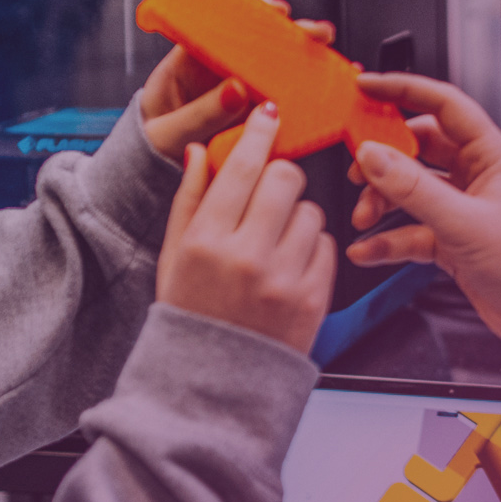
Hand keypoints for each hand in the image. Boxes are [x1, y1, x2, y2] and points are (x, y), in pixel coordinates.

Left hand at [137, 0, 332, 164]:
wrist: (150, 173)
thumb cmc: (150, 145)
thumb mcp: (164, 134)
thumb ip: (198, 115)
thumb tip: (236, 90)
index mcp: (186, 61)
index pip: (219, 24)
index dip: (250, 11)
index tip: (275, 9)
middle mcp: (216, 70)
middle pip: (256, 41)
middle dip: (290, 32)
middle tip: (316, 33)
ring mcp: (237, 91)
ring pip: (274, 67)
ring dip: (303, 60)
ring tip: (328, 57)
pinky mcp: (251, 115)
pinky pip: (279, 100)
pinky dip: (303, 95)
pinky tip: (325, 91)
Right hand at [156, 103, 332, 354]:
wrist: (212, 385)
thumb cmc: (190, 316)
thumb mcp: (173, 255)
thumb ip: (189, 198)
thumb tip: (200, 151)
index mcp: (206, 241)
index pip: (242, 166)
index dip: (259, 133)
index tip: (268, 116)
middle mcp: (246, 257)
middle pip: (285, 178)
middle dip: (280, 176)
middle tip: (270, 190)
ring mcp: (284, 280)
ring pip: (310, 211)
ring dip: (296, 216)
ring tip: (274, 242)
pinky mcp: (313, 300)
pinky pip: (326, 247)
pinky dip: (311, 248)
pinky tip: (288, 266)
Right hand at [348, 73, 500, 418]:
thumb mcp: (463, 222)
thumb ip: (413, 188)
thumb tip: (374, 156)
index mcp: (490, 155)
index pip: (442, 104)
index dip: (403, 90)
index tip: (367, 87)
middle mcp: (476, 176)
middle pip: (418, 148)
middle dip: (383, 157)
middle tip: (356, 166)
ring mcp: (462, 208)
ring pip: (410, 189)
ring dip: (382, 201)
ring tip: (364, 216)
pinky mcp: (453, 240)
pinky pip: (411, 229)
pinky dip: (388, 239)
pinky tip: (369, 250)